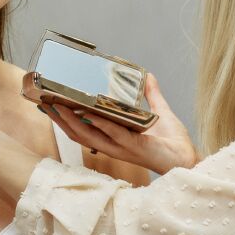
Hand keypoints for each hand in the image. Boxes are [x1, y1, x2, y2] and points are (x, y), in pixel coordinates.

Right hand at [42, 73, 199, 175]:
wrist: (188, 159)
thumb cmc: (174, 142)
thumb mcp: (160, 112)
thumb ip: (152, 95)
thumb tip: (148, 75)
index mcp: (114, 138)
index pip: (83, 130)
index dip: (66, 119)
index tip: (52, 103)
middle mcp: (113, 145)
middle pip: (78, 134)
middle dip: (60, 119)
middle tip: (46, 103)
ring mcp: (121, 148)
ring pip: (89, 136)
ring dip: (72, 121)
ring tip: (59, 106)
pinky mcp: (134, 147)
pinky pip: (114, 134)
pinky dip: (101, 123)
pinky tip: (91, 112)